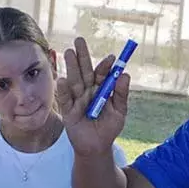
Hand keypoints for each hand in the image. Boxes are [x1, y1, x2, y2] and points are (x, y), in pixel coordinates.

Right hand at [58, 37, 128, 155]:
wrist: (97, 147)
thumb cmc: (109, 128)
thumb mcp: (120, 112)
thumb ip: (121, 94)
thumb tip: (125, 75)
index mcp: (101, 89)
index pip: (102, 74)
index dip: (105, 65)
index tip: (112, 58)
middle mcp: (88, 91)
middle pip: (84, 71)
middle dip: (82, 56)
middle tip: (79, 40)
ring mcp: (77, 99)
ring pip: (74, 81)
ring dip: (71, 67)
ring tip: (69, 52)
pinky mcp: (68, 110)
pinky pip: (65, 99)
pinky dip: (63, 90)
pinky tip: (63, 80)